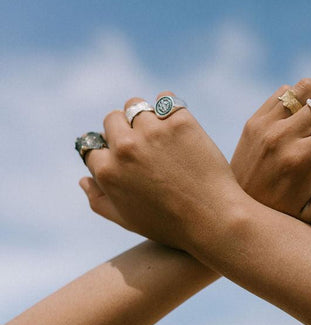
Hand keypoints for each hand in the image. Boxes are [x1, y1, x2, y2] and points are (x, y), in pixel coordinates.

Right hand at [81, 91, 241, 249]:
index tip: (127, 155)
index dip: (109, 150)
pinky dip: (170, 107)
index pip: (93, 145)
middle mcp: (126, 147)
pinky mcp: (180, 122)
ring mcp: (153, 132)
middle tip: (145, 140)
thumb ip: (99, 200)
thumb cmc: (170, 224)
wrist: (213, 218)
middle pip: (112, 119)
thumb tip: (84, 178)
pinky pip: (167, 100)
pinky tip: (179, 122)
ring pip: (137, 105)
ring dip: (147, 116)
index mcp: (107, 170)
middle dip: (124, 128)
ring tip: (163, 132)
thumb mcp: (126, 220)